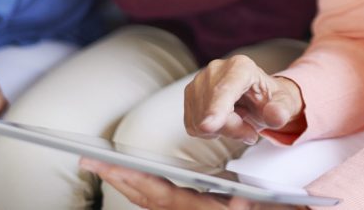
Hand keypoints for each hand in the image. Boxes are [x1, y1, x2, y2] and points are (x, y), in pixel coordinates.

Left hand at [79, 159, 308, 209]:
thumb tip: (241, 200)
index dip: (134, 179)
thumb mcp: (269, 204)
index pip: (161, 195)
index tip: (109, 165)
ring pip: (150, 200)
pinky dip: (143, 186)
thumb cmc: (276, 209)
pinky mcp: (193, 209)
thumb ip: (253, 203)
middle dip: (117, 178)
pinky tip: (135, 175)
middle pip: (146, 198)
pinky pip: (160, 199)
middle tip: (87, 159)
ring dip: (126, 181)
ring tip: (103, 162)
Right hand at [184, 55, 303, 144]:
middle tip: (250, 130)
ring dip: (221, 130)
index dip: (217, 109)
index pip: (225, 90)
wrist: (258, 99)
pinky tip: (223, 121)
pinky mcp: (190, 95)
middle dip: (232, 128)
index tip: (208, 127)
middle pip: (213, 110)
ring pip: (200, 121)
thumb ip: (281, 109)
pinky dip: (209, 131)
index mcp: (241, 67)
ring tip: (238, 120)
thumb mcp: (284, 104)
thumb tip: (275, 115)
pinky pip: (193, 125)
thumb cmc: (269, 99)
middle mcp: (216, 69)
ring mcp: (199, 81)